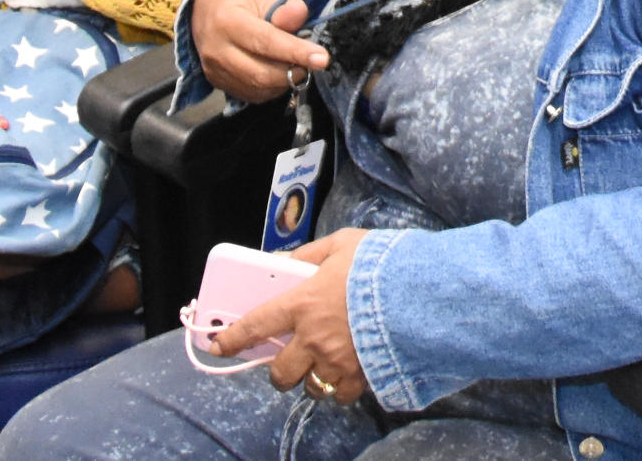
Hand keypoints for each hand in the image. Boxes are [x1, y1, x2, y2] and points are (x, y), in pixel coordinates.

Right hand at [190, 0, 330, 102]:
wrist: (205, 5)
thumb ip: (283, 8)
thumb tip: (300, 14)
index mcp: (227, 22)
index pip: (266, 42)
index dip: (296, 52)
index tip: (321, 58)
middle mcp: (217, 49)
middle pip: (261, 73)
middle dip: (293, 72)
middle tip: (312, 62)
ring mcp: (214, 69)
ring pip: (256, 88)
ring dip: (284, 82)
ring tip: (297, 66)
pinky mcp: (216, 81)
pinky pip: (249, 94)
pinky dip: (271, 89)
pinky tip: (280, 74)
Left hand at [217, 227, 366, 397]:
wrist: (421, 291)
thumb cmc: (382, 263)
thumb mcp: (343, 244)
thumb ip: (311, 255)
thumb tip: (286, 262)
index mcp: (303, 303)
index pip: (255, 325)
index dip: (233, 338)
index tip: (219, 347)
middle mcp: (313, 339)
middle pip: (280, 372)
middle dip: (280, 370)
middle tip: (289, 359)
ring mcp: (336, 362)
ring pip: (310, 387)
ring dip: (312, 378)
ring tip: (323, 365)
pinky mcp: (360, 377)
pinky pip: (341, 395)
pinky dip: (342, 388)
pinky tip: (349, 372)